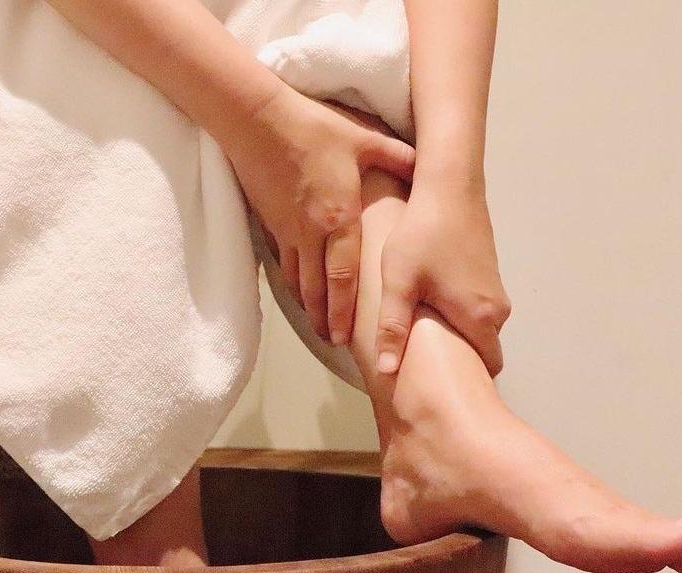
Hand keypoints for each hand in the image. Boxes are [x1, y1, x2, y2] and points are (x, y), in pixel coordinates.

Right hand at [221, 87, 416, 345]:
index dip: (347, 310)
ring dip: (308, 306)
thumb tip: (424, 164)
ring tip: (318, 327)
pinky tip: (297, 293)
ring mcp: (287, 231)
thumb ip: (395, 156)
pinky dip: (291, 283)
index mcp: (338, 217)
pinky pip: (281, 262)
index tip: (350, 336)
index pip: (343, 276)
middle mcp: (311, 232)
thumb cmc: (312, 128)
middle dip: (327, 319)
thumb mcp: (362, 139)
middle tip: (336, 343)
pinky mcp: (270, 223)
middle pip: (318, 288)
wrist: (257, 120)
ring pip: (297, 280)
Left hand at [375, 186, 510, 376]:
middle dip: (460, 361)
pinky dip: (460, 317)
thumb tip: (387, 370)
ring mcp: (496, 290)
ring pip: (480, 329)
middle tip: (427, 367)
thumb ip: (393, 327)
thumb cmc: (423, 235)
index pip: (487, 367)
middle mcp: (496, 308)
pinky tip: (432, 308)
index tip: (442, 385)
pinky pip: (478, 310)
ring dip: (458, 337)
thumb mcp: (399, 282)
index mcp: (479, 317)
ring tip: (425, 339)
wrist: (449, 187)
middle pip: (484, 350)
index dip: (467, 379)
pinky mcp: (489, 274)